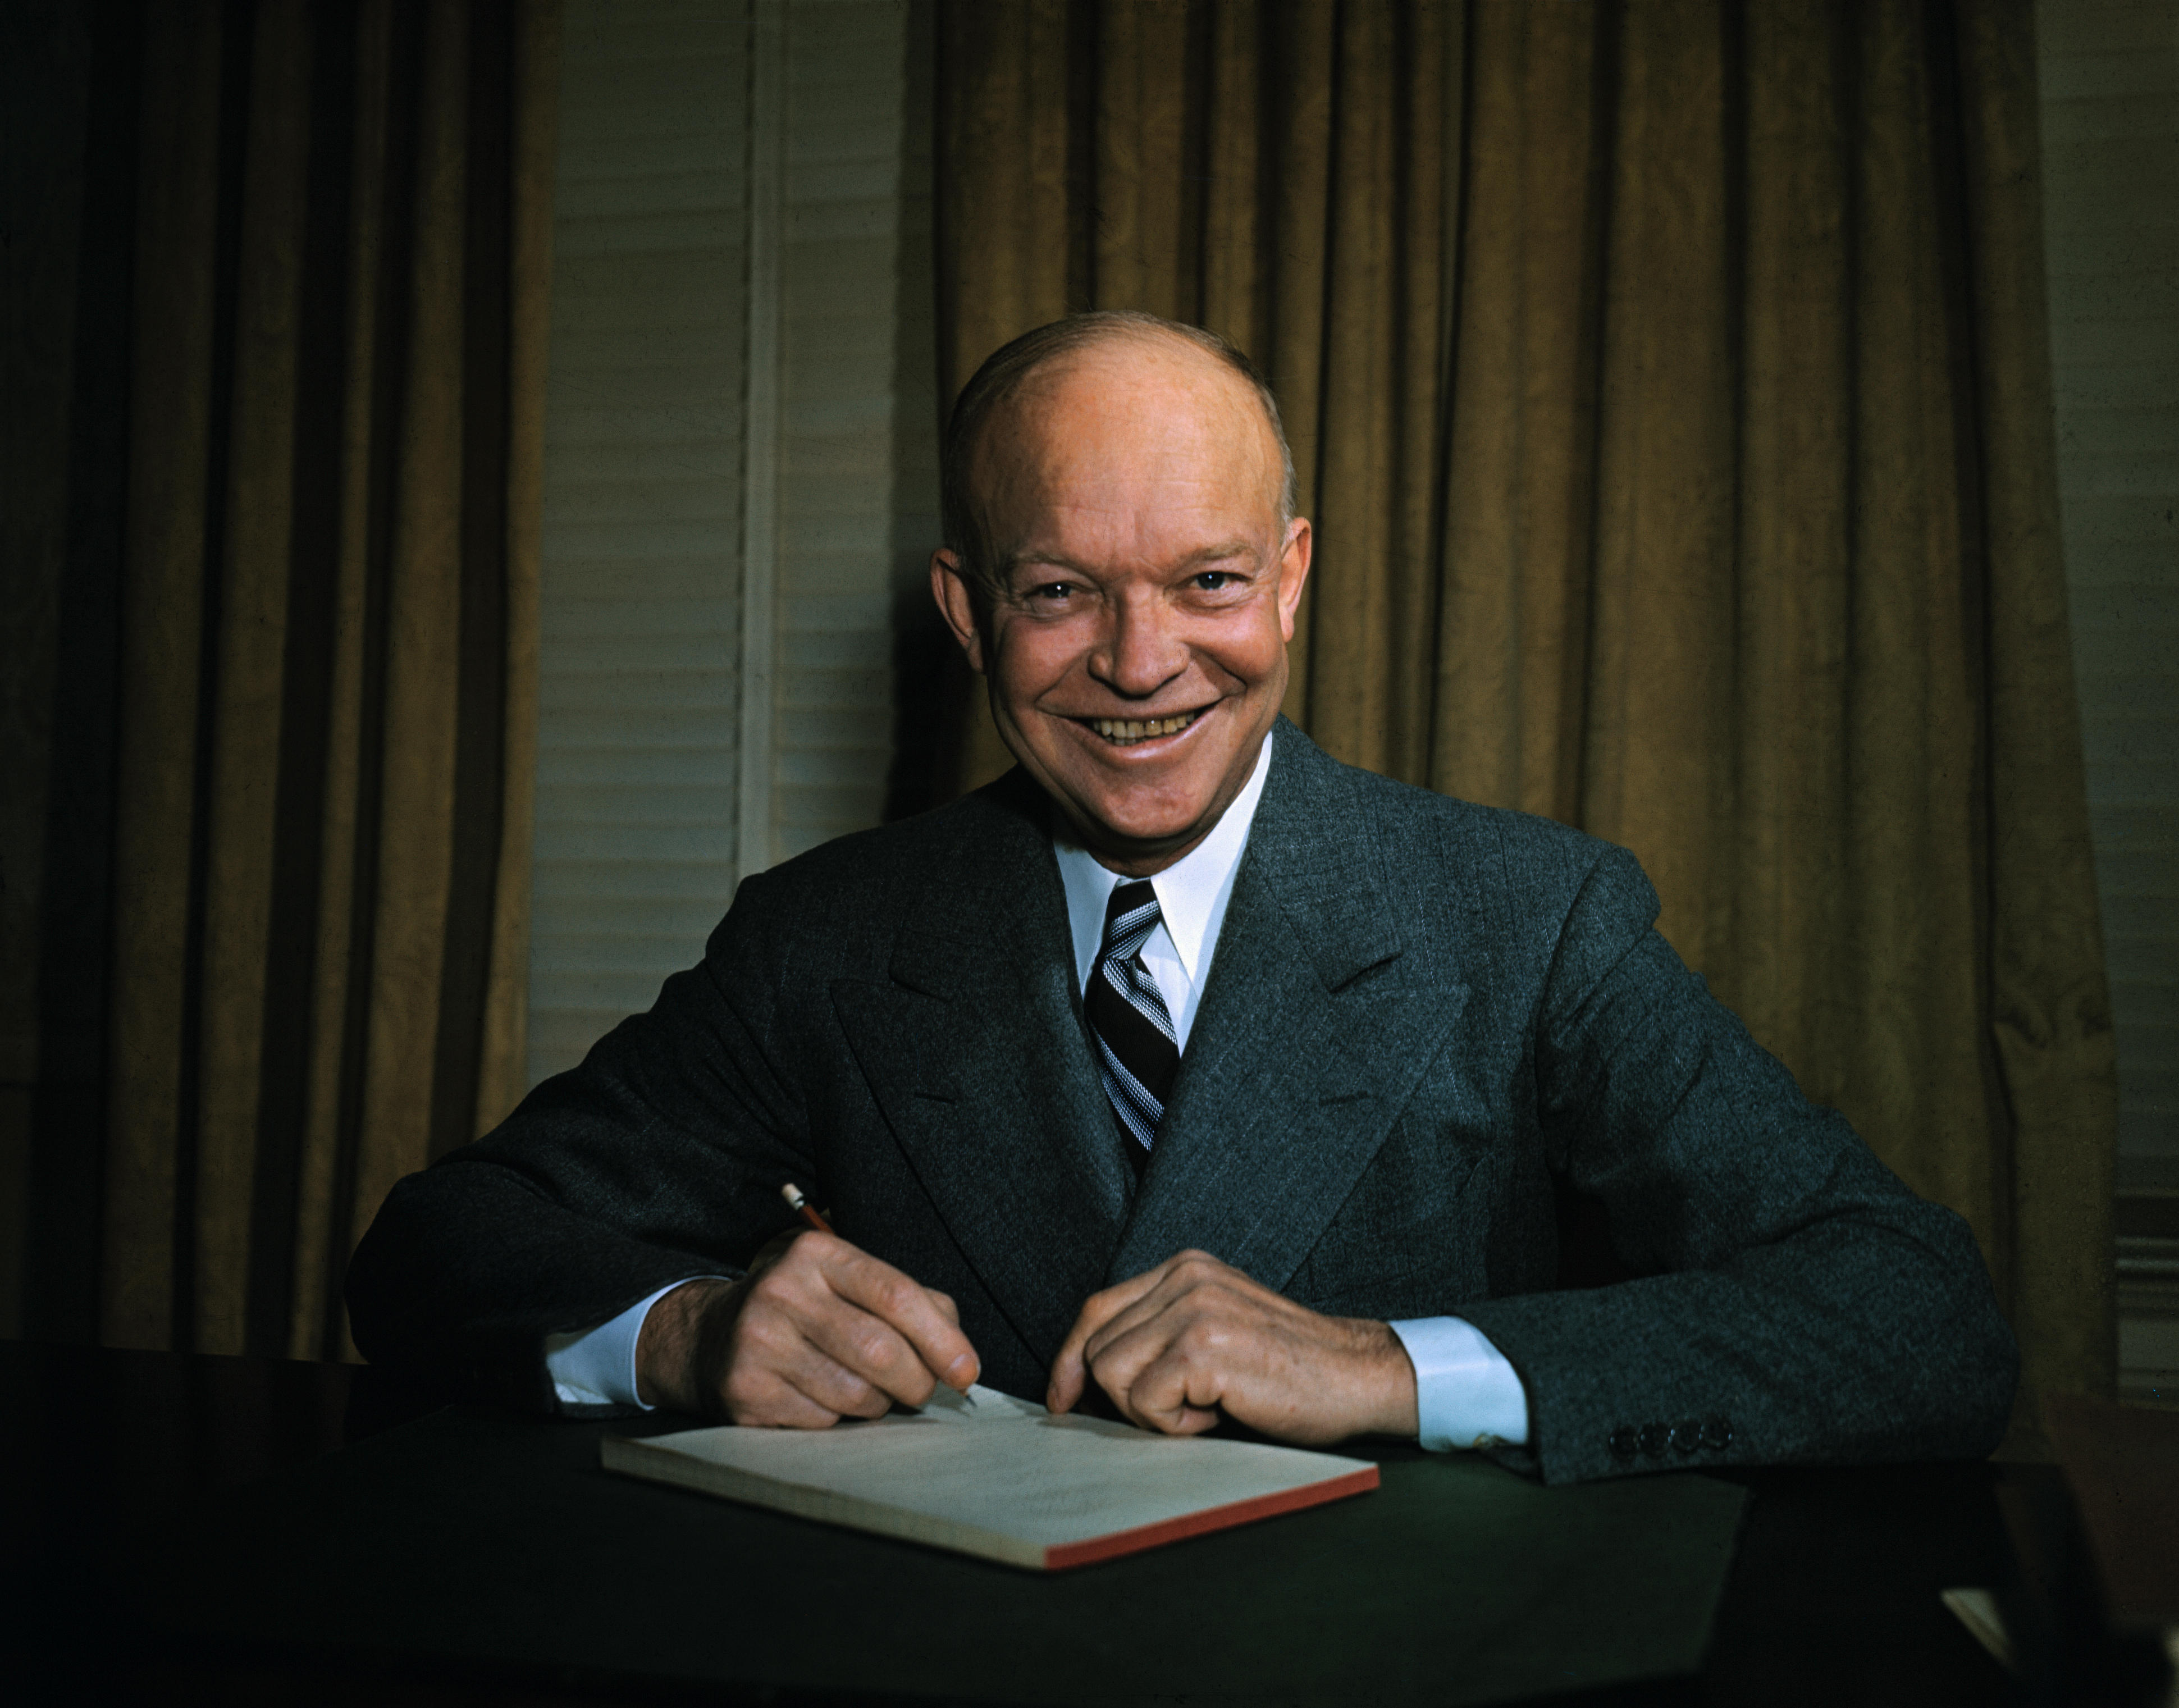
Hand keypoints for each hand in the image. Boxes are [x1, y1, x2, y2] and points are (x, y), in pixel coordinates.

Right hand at [636, 1229, 979, 1425]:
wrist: (711, 1336)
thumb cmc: (804, 1309)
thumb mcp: (850, 1284)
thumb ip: (911, 1303)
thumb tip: (958, 1353)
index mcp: (819, 1255)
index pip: (896, 1295)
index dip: (942, 1339)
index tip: (967, 1371)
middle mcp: (784, 1292)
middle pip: (880, 1351)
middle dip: (916, 1381)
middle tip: (921, 1390)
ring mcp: (760, 1342)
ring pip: (856, 1395)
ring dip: (878, 1404)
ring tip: (867, 1389)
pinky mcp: (747, 1391)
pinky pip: (823, 1421)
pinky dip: (838, 1419)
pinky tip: (823, 1398)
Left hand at [1045, 1250, 1418, 1445]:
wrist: (1357, 1377)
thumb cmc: (1288, 1370)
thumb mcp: (1215, 1331)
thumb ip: (1159, 1334)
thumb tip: (1083, 1381)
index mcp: (1183, 1269)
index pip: (1096, 1309)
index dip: (1069, 1360)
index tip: (1064, 1401)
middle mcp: (1183, 1278)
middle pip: (1095, 1348)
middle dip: (1122, 1398)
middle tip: (1185, 1409)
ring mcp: (1193, 1309)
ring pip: (1109, 1376)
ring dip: (1151, 1411)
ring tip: (1207, 1406)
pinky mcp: (1203, 1348)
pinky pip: (1144, 1403)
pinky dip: (1176, 1425)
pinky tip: (1220, 1412)